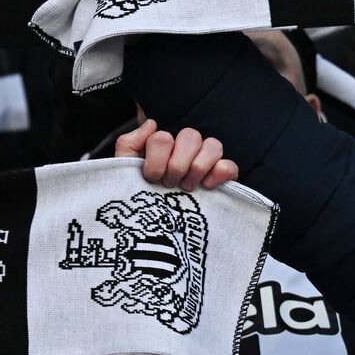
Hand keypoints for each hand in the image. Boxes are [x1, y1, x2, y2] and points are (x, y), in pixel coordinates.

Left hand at [115, 119, 238, 190]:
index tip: (151, 179)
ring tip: (186, 188)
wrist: (156, 230)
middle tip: (169, 184)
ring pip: (213, 145)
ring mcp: (207, 162)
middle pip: (190, 136)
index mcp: (164, 146)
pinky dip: (218, 174)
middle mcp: (187, 149)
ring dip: (197, 168)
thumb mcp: (125, 172)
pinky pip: (229, 164)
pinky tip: (206, 187)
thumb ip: (129, 144)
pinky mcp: (224, 177)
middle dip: (177, 165)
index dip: (156, 161)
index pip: (163, 137)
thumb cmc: (141, 198)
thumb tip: (152, 124)